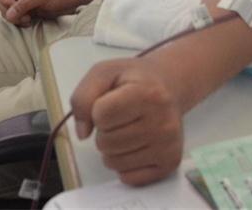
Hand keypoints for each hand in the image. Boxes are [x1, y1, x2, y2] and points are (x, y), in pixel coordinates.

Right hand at [0, 0, 82, 25]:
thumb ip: (23, 4)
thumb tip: (8, 15)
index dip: (4, 1)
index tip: (13, 8)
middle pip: (2, 3)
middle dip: (9, 12)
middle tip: (23, 17)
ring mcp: (24, 1)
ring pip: (9, 12)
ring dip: (15, 18)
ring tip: (27, 20)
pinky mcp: (29, 10)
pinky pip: (17, 17)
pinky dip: (20, 21)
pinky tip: (29, 22)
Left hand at [69, 57, 184, 185]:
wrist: (168, 88)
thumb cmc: (135, 81)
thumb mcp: (103, 73)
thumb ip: (82, 98)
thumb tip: (82, 133)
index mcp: (147, 93)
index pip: (101, 115)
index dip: (97, 110)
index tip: (110, 101)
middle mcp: (162, 121)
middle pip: (105, 142)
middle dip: (104, 130)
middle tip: (120, 117)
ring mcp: (167, 145)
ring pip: (114, 162)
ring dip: (112, 148)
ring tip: (127, 129)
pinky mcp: (169, 164)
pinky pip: (128, 177)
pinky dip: (124, 164)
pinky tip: (136, 145)